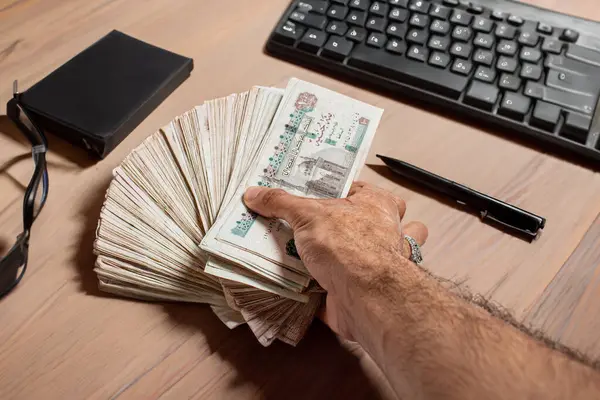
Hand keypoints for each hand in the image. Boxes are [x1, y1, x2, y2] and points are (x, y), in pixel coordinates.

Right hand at [243, 182, 427, 339]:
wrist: (365, 299)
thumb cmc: (350, 247)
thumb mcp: (308, 214)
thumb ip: (281, 202)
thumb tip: (254, 194)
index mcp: (375, 203)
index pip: (349, 187)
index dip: (323, 186)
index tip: (295, 187)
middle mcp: (374, 232)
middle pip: (336, 221)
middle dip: (309, 222)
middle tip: (278, 215)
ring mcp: (363, 263)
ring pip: (328, 253)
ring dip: (304, 253)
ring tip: (271, 241)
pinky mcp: (349, 289)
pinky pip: (321, 280)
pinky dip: (302, 280)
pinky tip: (279, 272)